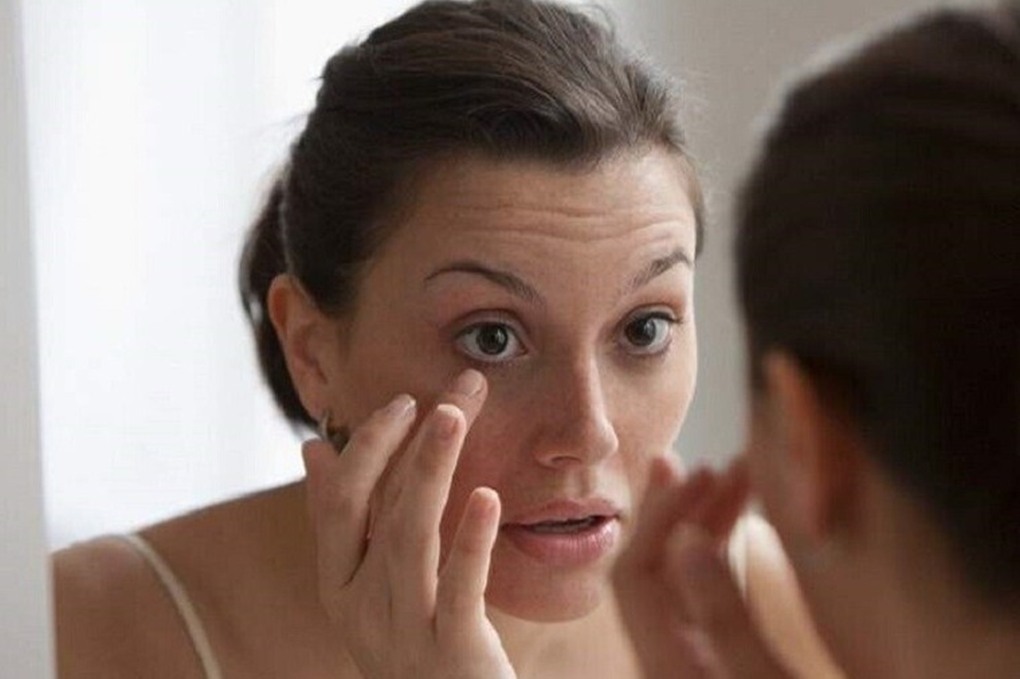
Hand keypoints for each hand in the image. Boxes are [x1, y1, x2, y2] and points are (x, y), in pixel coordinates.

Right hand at [302, 369, 515, 678]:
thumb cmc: (416, 643)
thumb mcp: (372, 586)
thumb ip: (345, 523)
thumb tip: (310, 450)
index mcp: (341, 585)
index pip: (342, 501)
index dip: (370, 445)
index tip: (407, 400)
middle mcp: (361, 608)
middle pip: (378, 509)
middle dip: (409, 441)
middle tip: (453, 389)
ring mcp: (404, 633)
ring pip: (410, 538)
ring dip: (431, 469)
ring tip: (455, 414)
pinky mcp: (453, 654)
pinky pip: (458, 590)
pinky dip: (471, 541)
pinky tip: (487, 497)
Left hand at [613, 456, 790, 677]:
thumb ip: (724, 616)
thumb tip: (688, 537)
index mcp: (663, 661)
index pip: (636, 571)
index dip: (661, 513)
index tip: (705, 472)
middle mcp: (668, 657)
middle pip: (656, 569)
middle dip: (681, 508)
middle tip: (700, 460)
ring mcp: (693, 659)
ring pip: (687, 579)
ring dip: (708, 525)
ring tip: (736, 477)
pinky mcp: (720, 664)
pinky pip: (711, 596)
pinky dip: (724, 555)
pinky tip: (740, 531)